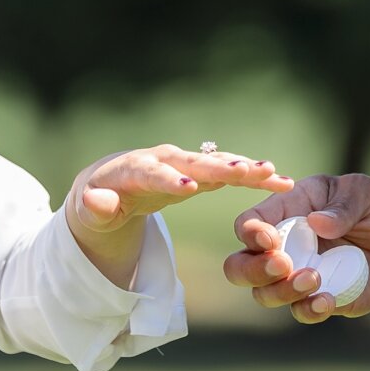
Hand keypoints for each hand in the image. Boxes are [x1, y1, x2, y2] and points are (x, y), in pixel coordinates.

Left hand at [69, 143, 293, 234]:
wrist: (110, 185)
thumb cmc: (97, 202)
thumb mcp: (89, 211)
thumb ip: (95, 207)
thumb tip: (97, 202)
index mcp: (134, 169)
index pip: (152, 173)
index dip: (169, 180)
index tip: (189, 189)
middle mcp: (163, 160)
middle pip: (192, 162)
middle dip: (219, 167)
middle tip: (245, 171)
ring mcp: (184, 164)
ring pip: (216, 163)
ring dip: (244, 167)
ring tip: (272, 173)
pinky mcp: (200, 172)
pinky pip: (229, 173)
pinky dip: (252, 176)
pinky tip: (280, 181)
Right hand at [224, 173, 369, 321]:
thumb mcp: (362, 192)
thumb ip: (342, 205)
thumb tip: (317, 223)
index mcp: (284, 212)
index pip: (247, 224)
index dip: (250, 234)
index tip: (271, 240)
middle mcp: (282, 247)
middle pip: (238, 267)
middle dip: (253, 270)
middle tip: (283, 265)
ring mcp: (295, 277)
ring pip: (264, 295)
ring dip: (282, 291)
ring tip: (314, 279)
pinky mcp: (317, 299)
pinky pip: (301, 312)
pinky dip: (309, 309)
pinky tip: (328, 299)